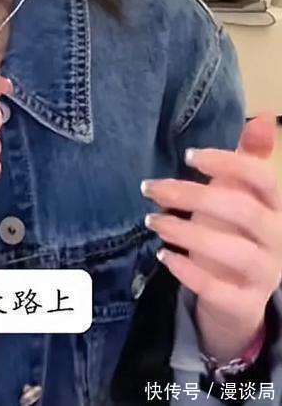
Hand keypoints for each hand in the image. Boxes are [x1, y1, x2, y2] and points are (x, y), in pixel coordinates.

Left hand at [141, 112, 281, 361]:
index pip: (264, 178)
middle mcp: (278, 239)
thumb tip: (266, 116)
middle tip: (151, 188)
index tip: (187, 156)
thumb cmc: (235, 231)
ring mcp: (265, 274)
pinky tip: (162, 255)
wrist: (239, 296)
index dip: (228, 163)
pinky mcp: (245, 304)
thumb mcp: (241, 194)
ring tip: (151, 221)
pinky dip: (188, 272)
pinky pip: (219, 290)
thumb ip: (249, 158)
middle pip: (242, 212)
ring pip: (232, 252)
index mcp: (276, 207)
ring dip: (185, 233)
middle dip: (192, 196)